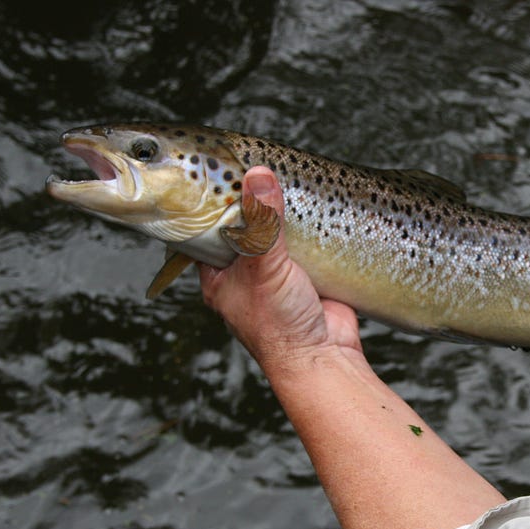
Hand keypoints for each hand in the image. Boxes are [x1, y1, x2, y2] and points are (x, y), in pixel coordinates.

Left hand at [198, 167, 362, 370]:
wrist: (324, 359)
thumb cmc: (279, 326)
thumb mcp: (262, 266)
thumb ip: (262, 221)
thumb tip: (258, 176)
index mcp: (218, 276)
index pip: (205, 229)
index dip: (211, 201)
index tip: (219, 170)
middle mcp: (244, 274)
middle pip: (244, 225)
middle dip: (252, 202)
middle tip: (256, 168)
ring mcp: (277, 275)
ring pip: (275, 234)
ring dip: (282, 214)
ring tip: (285, 180)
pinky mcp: (308, 275)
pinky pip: (305, 243)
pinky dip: (309, 227)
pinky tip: (313, 207)